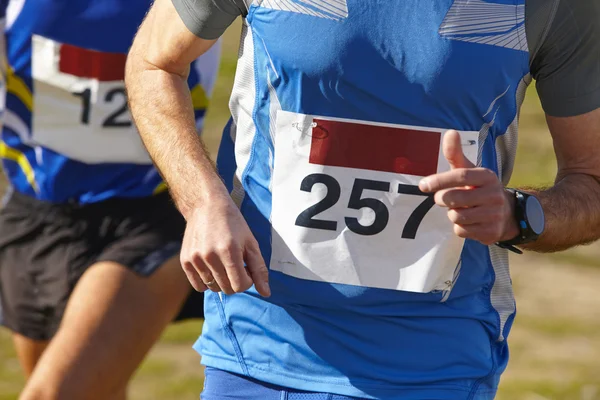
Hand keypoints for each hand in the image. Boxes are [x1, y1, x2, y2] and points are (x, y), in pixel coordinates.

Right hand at [180, 196, 270, 296]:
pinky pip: (198, 286)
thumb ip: (259, 269)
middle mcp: (210, 256)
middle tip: (236, 264)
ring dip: (222, 281)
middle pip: (227, 289)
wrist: (206, 206)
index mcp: (229, 251)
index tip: (246, 268)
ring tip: (223, 263)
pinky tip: (212, 267)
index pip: (240, 286)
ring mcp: (196, 259)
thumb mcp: (251, 243)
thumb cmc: (233, 223)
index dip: (248, 280)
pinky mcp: (185, 261)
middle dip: (236, 281)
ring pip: (213, 288)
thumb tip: (266, 293)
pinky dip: (207, 282)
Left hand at [418, 130, 518, 245]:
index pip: (460, 176)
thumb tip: (450, 132)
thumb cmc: (477, 188)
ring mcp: (494, 214)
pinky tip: (467, 221)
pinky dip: (458, 227)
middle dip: (441, 199)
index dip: (439, 180)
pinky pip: (462, 231)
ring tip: (459, 209)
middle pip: (454, 198)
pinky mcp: (491, 232)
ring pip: (457, 216)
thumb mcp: (468, 170)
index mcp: (487, 176)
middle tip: (441, 199)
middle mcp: (494, 194)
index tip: (422, 185)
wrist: (504, 213)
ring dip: (451, 214)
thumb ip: (455, 154)